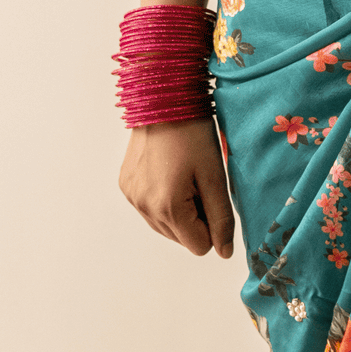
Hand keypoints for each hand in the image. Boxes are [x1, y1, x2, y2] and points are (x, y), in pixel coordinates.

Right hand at [119, 118, 234, 258]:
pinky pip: (150, 210)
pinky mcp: (125, 186)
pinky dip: (164, 200)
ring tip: (184, 176)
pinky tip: (169, 173)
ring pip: (166, 227)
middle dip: (196, 217)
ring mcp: (131, 197)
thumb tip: (224, 252)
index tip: (211, 194)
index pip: (199, 246)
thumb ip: (221, 219)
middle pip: (181, 238)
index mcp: (167, 208)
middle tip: (198, 182)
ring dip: (181, 210)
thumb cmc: (193, 134)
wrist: (162, 100)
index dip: (212, 225)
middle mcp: (143, 207)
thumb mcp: (215, 177)